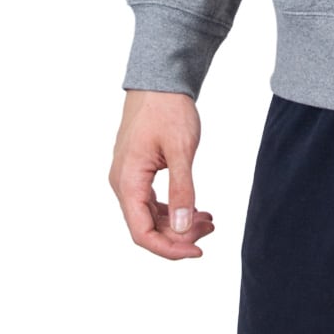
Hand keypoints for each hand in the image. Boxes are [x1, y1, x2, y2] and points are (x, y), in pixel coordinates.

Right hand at [108, 89, 214, 259]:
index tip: (198, 251)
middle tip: (210, 229)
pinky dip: (173, 208)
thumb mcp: (181, 150)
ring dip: (177, 223)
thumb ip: (182, 190)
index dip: (169, 249)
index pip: (142, 233)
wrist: (160, 81)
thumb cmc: (169, 109)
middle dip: (178, 235)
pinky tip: (196, 209)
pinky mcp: (138, 170)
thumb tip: (180, 228)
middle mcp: (122, 183)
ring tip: (209, 221)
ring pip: (150, 215)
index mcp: (127, 181)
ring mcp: (129, 177)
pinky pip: (152, 200)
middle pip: (146, 227)